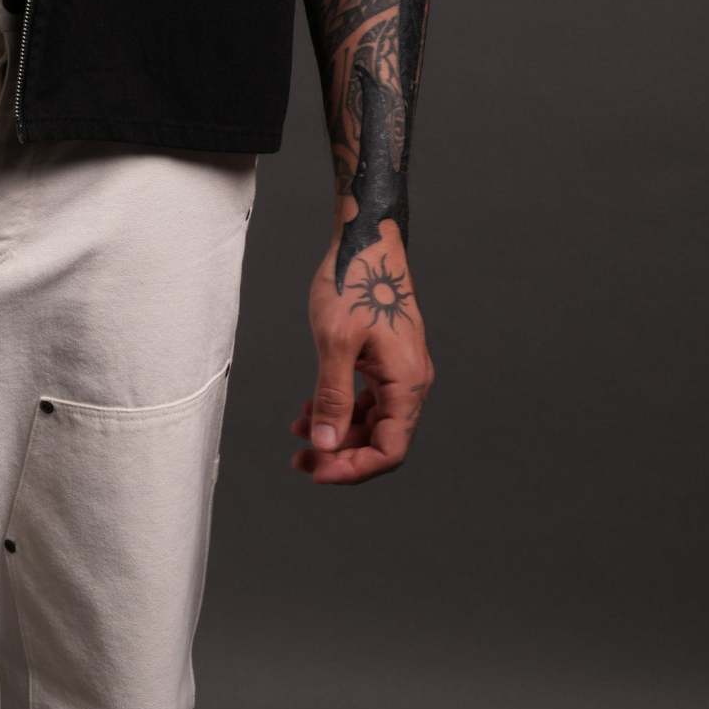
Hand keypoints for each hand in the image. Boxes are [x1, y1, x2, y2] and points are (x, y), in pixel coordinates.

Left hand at [290, 216, 432, 483]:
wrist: (367, 239)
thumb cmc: (356, 281)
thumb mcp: (336, 342)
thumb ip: (333, 396)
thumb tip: (326, 444)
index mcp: (406, 383)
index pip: (389, 450)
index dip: (352, 468)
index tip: (316, 469)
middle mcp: (409, 382)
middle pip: (381, 440)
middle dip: (340, 454)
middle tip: (300, 459)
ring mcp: (398, 370)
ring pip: (372, 421)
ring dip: (337, 432)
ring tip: (298, 434)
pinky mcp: (385, 359)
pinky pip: (366, 398)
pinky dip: (340, 408)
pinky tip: (310, 408)